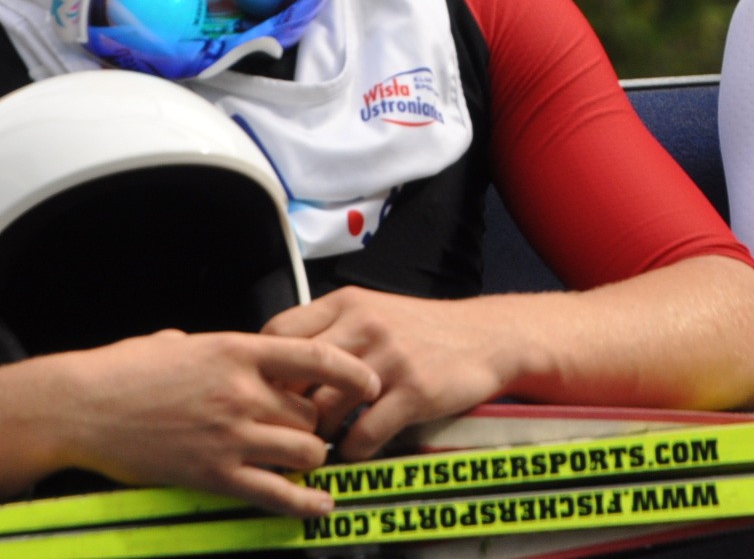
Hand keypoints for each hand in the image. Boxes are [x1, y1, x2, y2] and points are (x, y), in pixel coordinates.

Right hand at [48, 328, 380, 515]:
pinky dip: (304, 503)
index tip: (371, 380)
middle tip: (318, 428)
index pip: (316, 356)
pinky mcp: (213, 473)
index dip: (352, 371)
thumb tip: (237, 355)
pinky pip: (274, 492)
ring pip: (304, 450)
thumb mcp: (182, 341)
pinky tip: (320, 506)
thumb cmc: (125, 370)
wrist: (83, 406)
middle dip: (319, 421)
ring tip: (307, 457)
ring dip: (310, 456)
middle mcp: (242, 392)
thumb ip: (221, 348)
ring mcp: (230, 435)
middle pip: (312, 411)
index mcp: (237, 350)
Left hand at [264, 288, 536, 459]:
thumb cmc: (422, 330)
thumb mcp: (373, 311)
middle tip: (286, 431)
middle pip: (295, 379)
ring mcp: (390, 360)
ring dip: (318, 436)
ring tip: (319, 445)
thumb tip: (278, 366)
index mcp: (347, 303)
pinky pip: (363, 435)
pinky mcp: (414, 392)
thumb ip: (330, 329)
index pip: (277, 333)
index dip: (265, 369)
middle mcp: (364, 326)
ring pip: (324, 411)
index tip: (267, 391)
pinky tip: (356, 449)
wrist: (487, 336)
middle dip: (286, 412)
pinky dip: (353, 450)